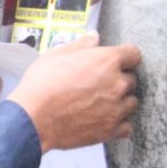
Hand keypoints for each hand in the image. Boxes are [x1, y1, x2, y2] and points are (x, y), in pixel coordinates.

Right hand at [7, 32, 141, 152]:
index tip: (115, 62)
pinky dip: (117, 124)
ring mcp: (117, 108)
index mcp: (107, 61)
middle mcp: (117, 84)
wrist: (33, 118)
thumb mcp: (55, 56)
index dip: (124, 57)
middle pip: (131, 79)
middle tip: (98, 85)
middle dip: (118, 80)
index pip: (133, 54)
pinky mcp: (111, 130)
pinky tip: (102, 120)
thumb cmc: (41, 84)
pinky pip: (126, 126)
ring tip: (100, 104)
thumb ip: (80, 45)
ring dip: (120, 102)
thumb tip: (94, 37)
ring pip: (131, 103)